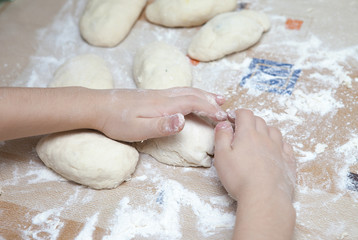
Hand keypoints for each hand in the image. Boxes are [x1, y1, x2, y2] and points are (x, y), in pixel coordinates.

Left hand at [94, 87, 226, 141]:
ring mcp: (157, 94)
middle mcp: (163, 96)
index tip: (223, 117)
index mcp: (163, 104)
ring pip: (186, 90)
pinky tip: (189, 97)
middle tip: (225, 106)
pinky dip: (191, 93)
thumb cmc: (116, 121)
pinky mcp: (152, 95)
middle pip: (192, 93)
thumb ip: (161, 125)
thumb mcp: (137, 129)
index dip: (210, 109)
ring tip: (214, 98)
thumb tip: (184, 120)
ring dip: (203, 94)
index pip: (193, 103)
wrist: (97, 106)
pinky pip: (178, 91)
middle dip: (210, 99)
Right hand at [214, 109, 295, 200]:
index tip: (232, 118)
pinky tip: (274, 151)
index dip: (238, 113)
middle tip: (242, 131)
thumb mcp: (222, 156)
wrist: (265, 197)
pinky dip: (279, 144)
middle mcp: (265, 137)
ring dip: (265, 131)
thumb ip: (221, 137)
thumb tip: (223, 124)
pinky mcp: (288, 161)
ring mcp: (278, 149)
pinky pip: (286, 146)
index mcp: (247, 134)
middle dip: (250, 121)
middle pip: (259, 120)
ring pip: (274, 131)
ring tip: (258, 139)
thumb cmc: (240, 178)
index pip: (245, 114)